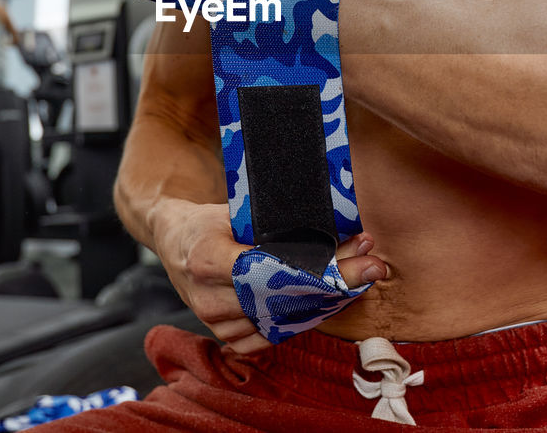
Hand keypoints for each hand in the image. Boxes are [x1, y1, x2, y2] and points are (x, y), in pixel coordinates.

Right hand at [152, 199, 386, 354]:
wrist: (174, 241)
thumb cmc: (209, 221)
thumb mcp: (235, 210)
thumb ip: (280, 224)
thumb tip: (343, 230)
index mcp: (207, 257)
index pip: (271, 269)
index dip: (318, 267)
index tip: (358, 257)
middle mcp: (208, 297)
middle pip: (283, 297)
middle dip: (334, 282)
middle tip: (372, 267)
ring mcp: (215, 322)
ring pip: (282, 319)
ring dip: (323, 301)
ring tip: (356, 281)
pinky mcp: (225, 336)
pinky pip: (271, 336)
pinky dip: (300, 320)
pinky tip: (323, 302)